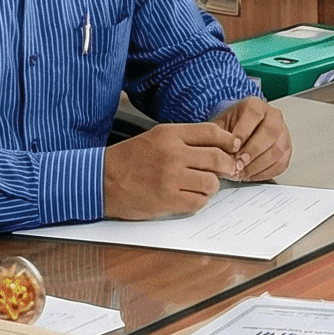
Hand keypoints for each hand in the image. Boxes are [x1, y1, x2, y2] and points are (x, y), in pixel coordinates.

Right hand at [103, 121, 243, 219]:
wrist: (101, 180)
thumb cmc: (128, 159)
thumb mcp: (155, 138)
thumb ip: (184, 140)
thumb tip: (218, 148)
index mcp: (169, 134)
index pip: (212, 132)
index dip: (228, 141)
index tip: (232, 147)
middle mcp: (172, 153)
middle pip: (217, 158)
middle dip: (228, 166)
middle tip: (229, 170)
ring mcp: (170, 177)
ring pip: (211, 182)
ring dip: (210, 186)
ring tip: (199, 185)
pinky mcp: (167, 199)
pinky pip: (198, 201)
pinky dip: (197, 201)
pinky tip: (188, 196)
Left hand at [217, 96, 291, 181]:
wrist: (238, 134)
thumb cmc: (229, 129)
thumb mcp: (219, 127)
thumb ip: (219, 137)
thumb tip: (222, 153)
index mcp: (256, 106)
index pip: (254, 115)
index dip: (242, 134)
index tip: (231, 149)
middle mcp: (273, 116)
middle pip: (269, 133)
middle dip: (252, 152)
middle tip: (238, 164)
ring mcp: (283, 133)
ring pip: (277, 150)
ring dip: (258, 165)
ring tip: (242, 173)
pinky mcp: (286, 150)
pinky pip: (281, 164)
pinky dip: (265, 172)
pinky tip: (251, 174)